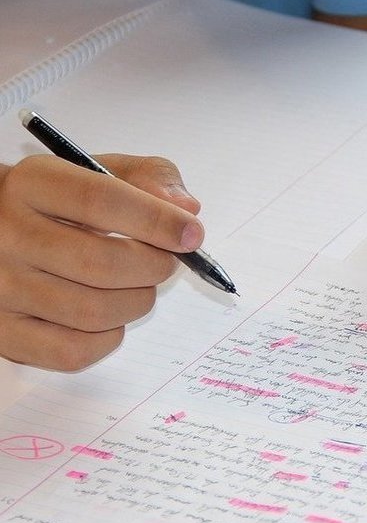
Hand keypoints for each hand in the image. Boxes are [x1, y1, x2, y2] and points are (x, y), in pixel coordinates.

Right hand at [0, 154, 204, 369]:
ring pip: (93, 312)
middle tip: (164, 262)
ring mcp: (1, 288)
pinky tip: (108, 315)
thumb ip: (148, 178)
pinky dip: (108, 338)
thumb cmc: (60, 202)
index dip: (158, 221)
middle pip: (102, 264)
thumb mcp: (97, 171)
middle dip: (154, 267)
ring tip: (136, 285)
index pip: (101, 201)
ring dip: (136, 302)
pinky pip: (74, 351)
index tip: (191, 235)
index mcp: (31, 184)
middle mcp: (6, 235)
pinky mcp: (4, 334)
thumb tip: (186, 211)